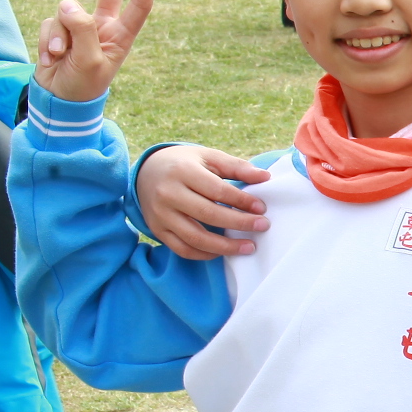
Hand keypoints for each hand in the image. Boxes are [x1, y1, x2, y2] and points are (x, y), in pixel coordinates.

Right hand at [35, 0, 160, 90]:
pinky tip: (51, 60)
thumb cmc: (82, 86)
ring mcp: (80, 26)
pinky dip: (47, 41)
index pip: (138, 6)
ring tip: (63, 58)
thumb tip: (69, 4)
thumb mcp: (89, 61)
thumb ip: (82, 30)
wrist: (58, 101)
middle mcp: (103, 26)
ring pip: (66, 12)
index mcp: (122, 36)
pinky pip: (48, 24)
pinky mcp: (58, 29)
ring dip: (60, 36)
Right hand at [137, 145, 272, 258]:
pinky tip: (223, 252)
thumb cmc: (185, 164)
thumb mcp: (209, 157)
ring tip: (249, 247)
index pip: (217, 190)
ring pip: (195, 237)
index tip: (262, 208)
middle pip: (208, 214)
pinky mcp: (157, 230)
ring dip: (225, 247)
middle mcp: (168, 194)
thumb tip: (264, 177)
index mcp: (182, 172)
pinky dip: (204, 254)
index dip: (242, 201)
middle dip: (239, 223)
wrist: (146, 172)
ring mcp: (160, 215)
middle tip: (263, 226)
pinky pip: (182, 249)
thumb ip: (236, 167)